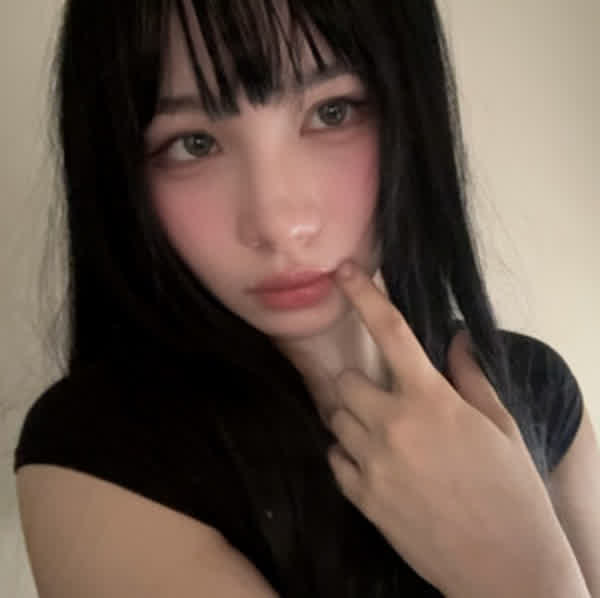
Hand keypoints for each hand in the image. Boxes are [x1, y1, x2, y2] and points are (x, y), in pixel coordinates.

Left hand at [302, 260, 568, 596]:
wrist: (505, 568)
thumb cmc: (510, 490)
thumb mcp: (500, 426)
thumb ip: (471, 376)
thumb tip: (455, 338)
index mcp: (430, 400)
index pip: (390, 332)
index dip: (364, 295)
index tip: (343, 272)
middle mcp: (391, 424)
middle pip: (345, 382)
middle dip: (360, 385)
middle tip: (385, 400)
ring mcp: (371, 463)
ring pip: (336, 419)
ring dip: (353, 418)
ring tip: (384, 435)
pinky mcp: (361, 498)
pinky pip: (335, 458)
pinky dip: (348, 454)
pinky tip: (374, 465)